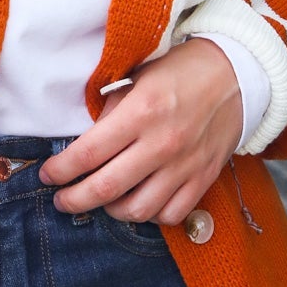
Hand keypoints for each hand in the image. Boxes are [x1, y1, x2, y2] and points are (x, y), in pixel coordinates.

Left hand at [38, 40, 241, 226]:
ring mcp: (185, 165)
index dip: (62, 170)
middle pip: (107, 188)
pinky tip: (138, 202)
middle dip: (75, 199)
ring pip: (139, 209)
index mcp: (142, 111)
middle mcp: (163, 143)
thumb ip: (110, 111)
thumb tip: (84, 143)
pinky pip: (171, 214)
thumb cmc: (181, 70)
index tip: (47, 175)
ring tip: (101, 201)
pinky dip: (150, 216)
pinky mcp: (203, 178)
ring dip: (111, 211)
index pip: (89, 152)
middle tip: (61, 201)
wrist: (238, 74)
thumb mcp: (138, 77)